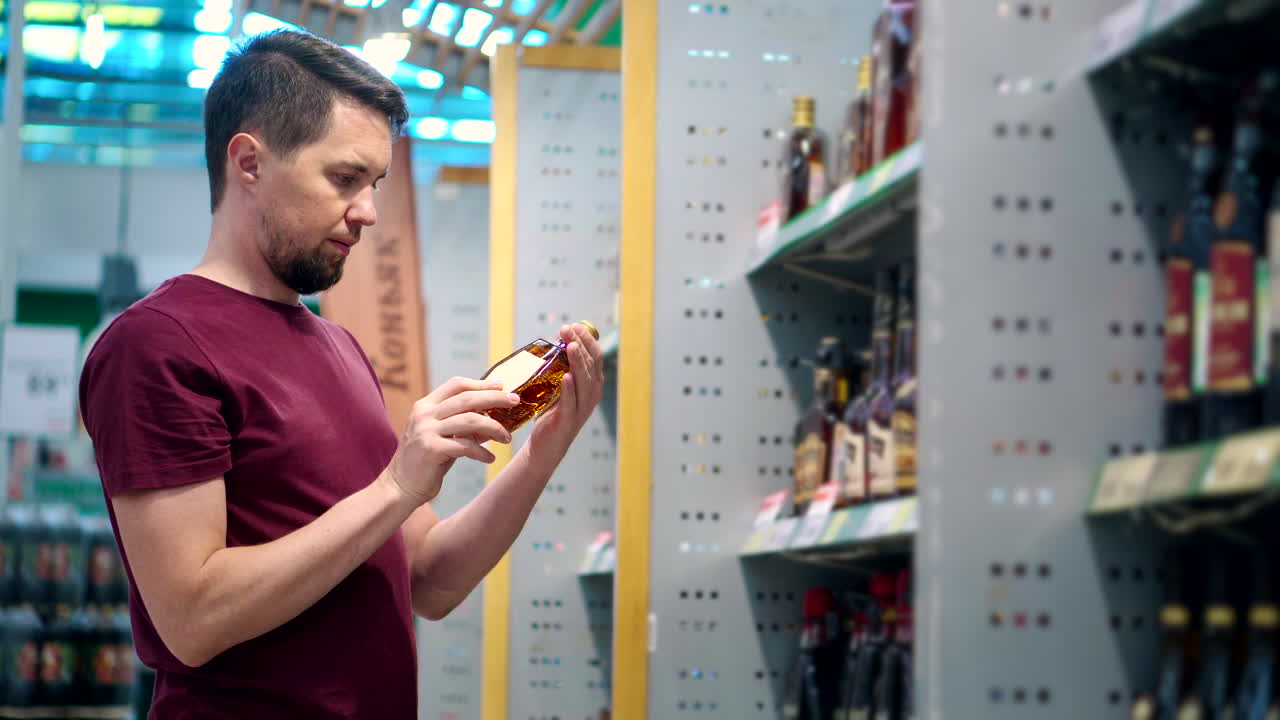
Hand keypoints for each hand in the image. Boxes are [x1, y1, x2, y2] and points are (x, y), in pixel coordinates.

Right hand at [382, 377, 518, 504]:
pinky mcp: (431, 450)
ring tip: (507, 438)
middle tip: (515, 402)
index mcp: (426, 405)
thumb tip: (493, 418)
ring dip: (494, 428)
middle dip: (495, 398)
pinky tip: (490, 458)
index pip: (456, 385)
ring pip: (470, 421)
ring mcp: (426, 431)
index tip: (502, 385)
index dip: (481, 383)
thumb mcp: (443, 437)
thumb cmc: (426, 461)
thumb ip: (462, 425)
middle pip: (467, 398)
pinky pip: (465, 446)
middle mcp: (424, 414)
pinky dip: (482, 452)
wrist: (400, 487)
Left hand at [529, 324, 605, 452]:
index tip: (572, 325)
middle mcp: (592, 393)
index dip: (586, 338)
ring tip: (571, 347)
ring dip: (577, 362)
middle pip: (591, 364)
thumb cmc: (553, 411)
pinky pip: (570, 403)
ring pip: (584, 381)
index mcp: (593, 383)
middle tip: (566, 329)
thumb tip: (557, 340)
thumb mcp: (560, 385)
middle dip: (580, 344)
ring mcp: (582, 408)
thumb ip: (562, 366)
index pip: (595, 355)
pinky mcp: (569, 420)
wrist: (547, 444)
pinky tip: (566, 378)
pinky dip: (569, 390)